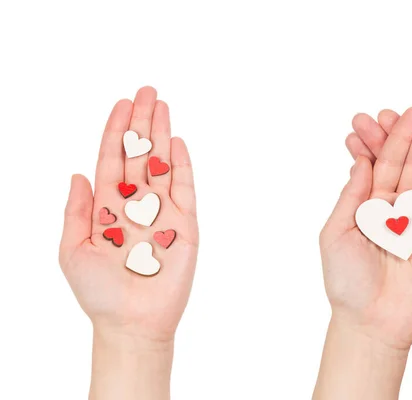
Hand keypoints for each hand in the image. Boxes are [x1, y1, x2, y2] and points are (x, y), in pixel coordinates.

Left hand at [59, 86, 198, 342]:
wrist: (133, 322)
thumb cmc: (99, 292)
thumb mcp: (72, 250)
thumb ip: (76, 211)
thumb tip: (78, 174)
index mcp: (107, 208)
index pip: (113, 159)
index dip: (116, 131)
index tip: (121, 104)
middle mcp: (136, 205)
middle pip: (140, 155)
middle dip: (142, 122)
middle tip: (146, 91)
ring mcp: (162, 213)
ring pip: (163, 165)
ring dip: (162, 135)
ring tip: (162, 105)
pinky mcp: (186, 225)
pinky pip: (185, 189)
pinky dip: (183, 165)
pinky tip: (178, 142)